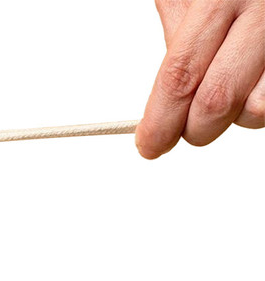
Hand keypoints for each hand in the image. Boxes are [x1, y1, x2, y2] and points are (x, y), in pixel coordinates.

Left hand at [136, 0, 264, 157]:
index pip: (181, 76)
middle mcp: (263, 11)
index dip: (161, 121)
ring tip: (229, 84)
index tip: (150, 145)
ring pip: (257, 111)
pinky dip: (259, 100)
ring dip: (236, 115)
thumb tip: (161, 107)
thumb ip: (179, 41)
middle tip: (185, 127)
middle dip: (194, 129)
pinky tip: (252, 79)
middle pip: (217, 102)